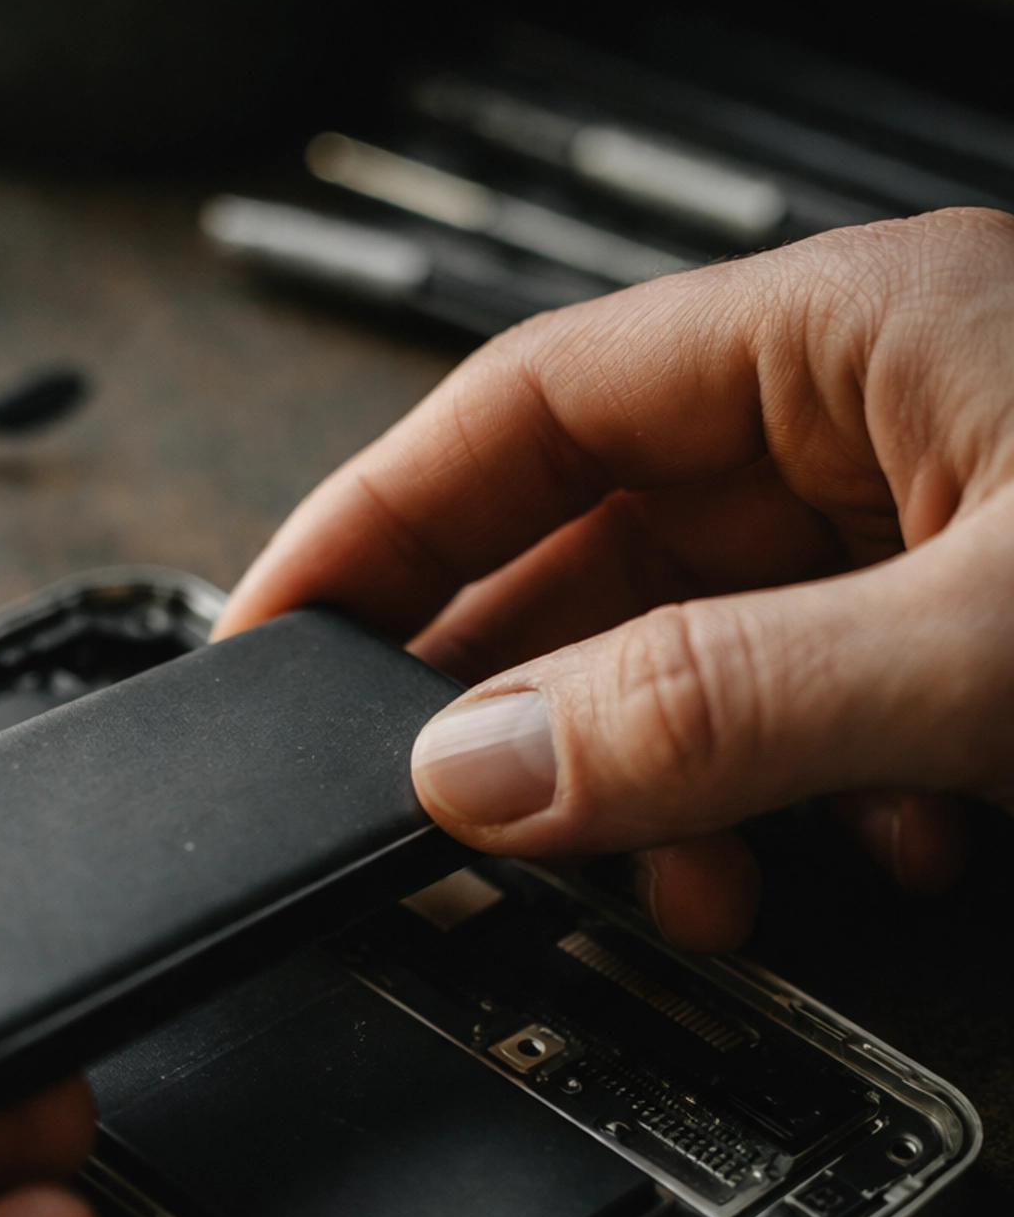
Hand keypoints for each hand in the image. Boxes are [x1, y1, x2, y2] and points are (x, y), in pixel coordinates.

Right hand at [218, 209, 1013, 948]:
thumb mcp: (982, 649)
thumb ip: (723, 706)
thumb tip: (486, 766)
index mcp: (855, 331)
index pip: (532, 402)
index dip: (381, 523)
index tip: (274, 638)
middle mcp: (879, 414)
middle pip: (605, 551)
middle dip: (538, 710)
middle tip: (465, 826)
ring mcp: (940, 526)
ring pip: (710, 656)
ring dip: (685, 791)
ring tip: (704, 885)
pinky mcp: (983, 638)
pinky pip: (823, 722)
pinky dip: (813, 810)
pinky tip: (874, 856)